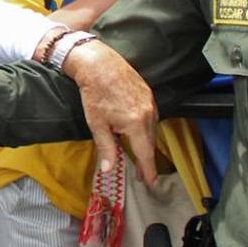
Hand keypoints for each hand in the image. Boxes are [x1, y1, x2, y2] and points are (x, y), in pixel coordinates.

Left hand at [62, 41, 159, 184]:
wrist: (99, 64)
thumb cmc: (95, 93)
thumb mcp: (97, 124)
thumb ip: (106, 148)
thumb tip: (108, 170)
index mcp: (136, 124)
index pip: (145, 153)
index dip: (148, 169)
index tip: (150, 182)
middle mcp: (148, 114)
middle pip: (150, 143)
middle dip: (146, 159)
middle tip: (142, 174)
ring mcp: (150, 103)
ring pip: (152, 130)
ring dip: (147, 144)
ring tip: (140, 155)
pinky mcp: (148, 94)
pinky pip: (152, 117)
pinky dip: (147, 129)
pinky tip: (138, 132)